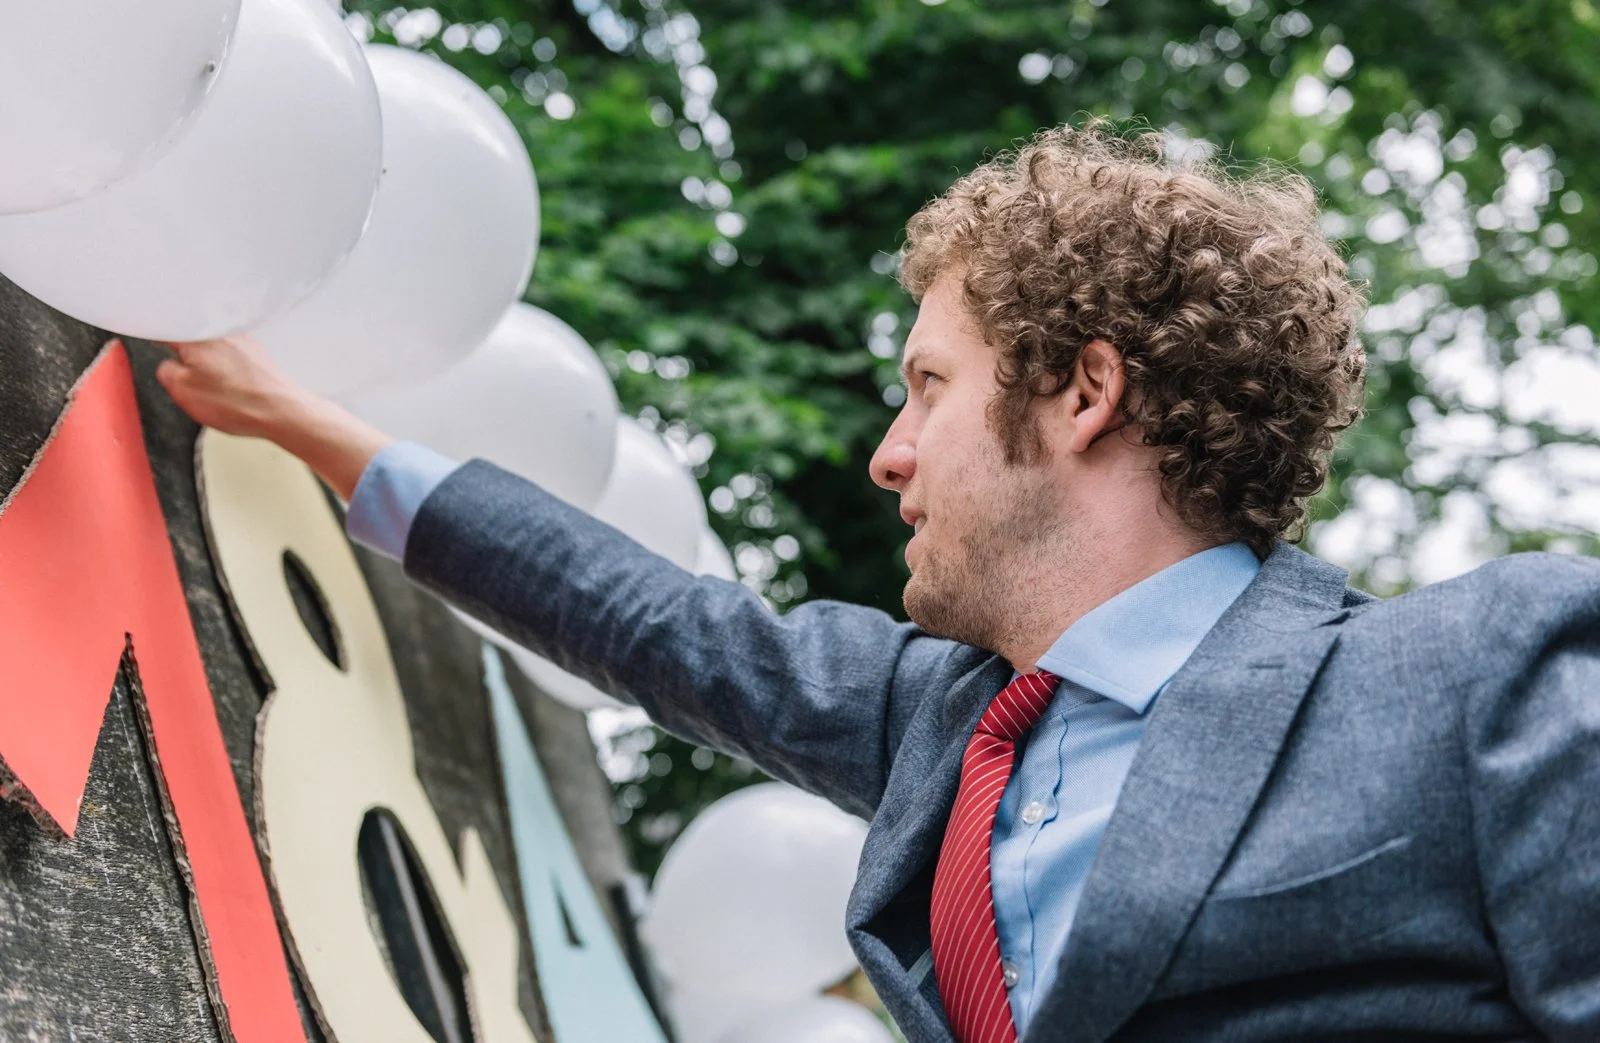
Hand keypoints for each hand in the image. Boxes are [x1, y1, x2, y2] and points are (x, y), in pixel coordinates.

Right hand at [155, 335, 392, 500]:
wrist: (282, 411)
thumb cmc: (238, 403)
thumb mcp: (182, 391)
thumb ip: (165, 370)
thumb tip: (168, 364)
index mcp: (197, 335)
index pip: (165, 322)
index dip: (152, 329)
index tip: (146, 335)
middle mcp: (221, 330)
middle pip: (189, 331)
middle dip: (180, 350)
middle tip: (182, 373)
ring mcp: (242, 338)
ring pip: (210, 343)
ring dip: (204, 360)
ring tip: (212, 386)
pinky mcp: (256, 351)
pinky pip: (230, 352)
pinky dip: (223, 366)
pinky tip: (228, 384)